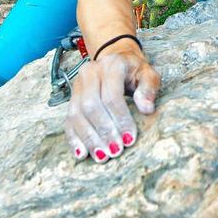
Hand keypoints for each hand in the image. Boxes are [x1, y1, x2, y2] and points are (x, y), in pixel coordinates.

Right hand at [64, 42, 159, 163]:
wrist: (116, 60)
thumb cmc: (135, 71)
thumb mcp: (148, 74)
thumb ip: (149, 89)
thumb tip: (146, 108)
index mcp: (111, 66)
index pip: (112, 95)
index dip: (120, 119)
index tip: (130, 139)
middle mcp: (89, 73)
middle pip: (91, 105)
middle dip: (104, 131)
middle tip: (116, 151)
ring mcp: (77, 86)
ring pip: (76, 114)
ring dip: (89, 138)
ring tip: (102, 156)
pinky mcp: (71, 99)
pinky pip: (68, 121)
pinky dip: (74, 139)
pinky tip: (81, 154)